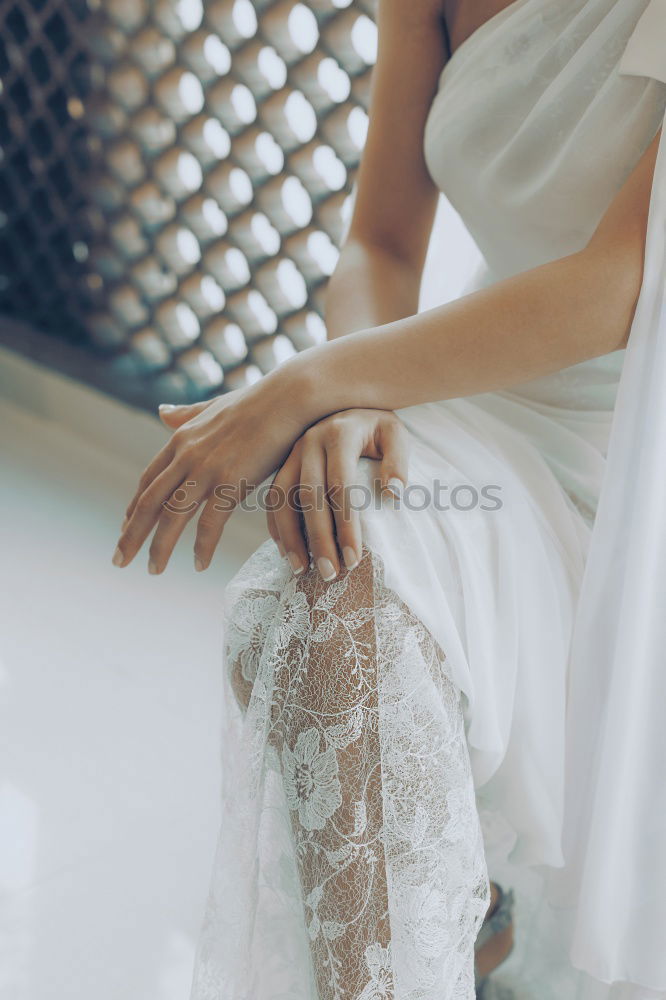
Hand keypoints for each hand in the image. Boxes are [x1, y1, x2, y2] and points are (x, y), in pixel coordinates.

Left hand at [112, 371, 307, 573]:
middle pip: (149, 502)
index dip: (134, 507)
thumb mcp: (212, 408)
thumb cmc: (257, 402)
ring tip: (152, 571)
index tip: (125, 529)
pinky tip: (199, 565)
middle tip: (118, 561)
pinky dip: (202, 547)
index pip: (148, 480)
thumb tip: (160, 411)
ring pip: (172, 516)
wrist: (288, 398)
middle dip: (131, 535)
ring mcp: (206, 469)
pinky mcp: (231, 481)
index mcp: (181, 440)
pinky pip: (210, 523)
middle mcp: (186, 456)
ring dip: (159, 547)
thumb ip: (186, 415)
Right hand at [266, 408, 408, 580]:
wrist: (351, 403)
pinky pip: (272, 498)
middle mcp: (309, 441)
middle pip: (309, 497)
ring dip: (290, 537)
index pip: (341, 486)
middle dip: (318, 539)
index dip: (346, 525)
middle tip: (329, 574)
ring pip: (282, 498)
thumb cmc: (378, 427)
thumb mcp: (396, 434)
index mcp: (339, 433)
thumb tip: (394, 493)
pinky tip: (287, 552)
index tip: (353, 559)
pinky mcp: (282, 463)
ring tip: (302, 570)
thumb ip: (398, 461)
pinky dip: (276, 526)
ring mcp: (292, 452)